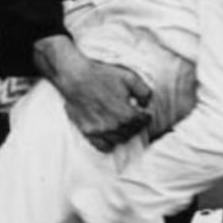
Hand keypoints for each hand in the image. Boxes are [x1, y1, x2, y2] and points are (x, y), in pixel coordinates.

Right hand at [35, 37, 152, 151]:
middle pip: (132, 132)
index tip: (145, 113)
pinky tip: (110, 134)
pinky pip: (103, 146)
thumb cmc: (102, 76)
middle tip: (134, 118)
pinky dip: (109, 142)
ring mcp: (100, 131)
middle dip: (136, 125)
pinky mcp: (88, 132)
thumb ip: (144, 92)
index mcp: (127, 114)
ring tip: (122, 124)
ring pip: (119, 140)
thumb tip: (146, 104)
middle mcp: (115, 126)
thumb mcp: (129, 78)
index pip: (144, 122)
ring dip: (124, 133)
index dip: (146, 116)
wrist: (76, 77)